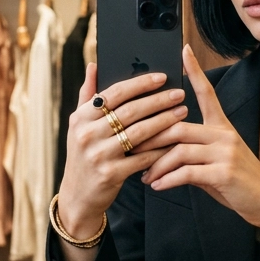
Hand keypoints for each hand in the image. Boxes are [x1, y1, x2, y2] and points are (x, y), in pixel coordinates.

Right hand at [58, 63, 186, 241]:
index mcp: (80, 117)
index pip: (114, 93)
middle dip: (158, 101)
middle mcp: (87, 134)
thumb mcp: (78, 125)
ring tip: (182, 112)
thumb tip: (94, 64)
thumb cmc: (83, 154)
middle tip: (179, 94)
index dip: (140, 83)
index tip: (162, 77)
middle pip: (130, 111)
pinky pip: (143, 157)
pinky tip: (175, 141)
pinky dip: (161, 148)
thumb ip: (87, 95)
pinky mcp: (111, 174)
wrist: (77, 196)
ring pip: (139, 133)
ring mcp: (99, 155)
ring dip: (164, 121)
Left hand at [140, 45, 259, 248]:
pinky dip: (168, 179)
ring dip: (157, 164)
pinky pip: (187, 172)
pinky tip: (158, 185)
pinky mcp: (224, 173)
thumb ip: (192, 155)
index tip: (183, 51)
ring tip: (146, 177)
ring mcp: (225, 153)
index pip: (207, 93)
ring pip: (179, 150)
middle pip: (178, 126)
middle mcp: (224, 135)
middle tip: (132, 150)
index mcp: (222, 128)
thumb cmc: (240, 184)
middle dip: (151, 139)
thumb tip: (162, 154)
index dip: (195, 72)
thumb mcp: (216, 164)